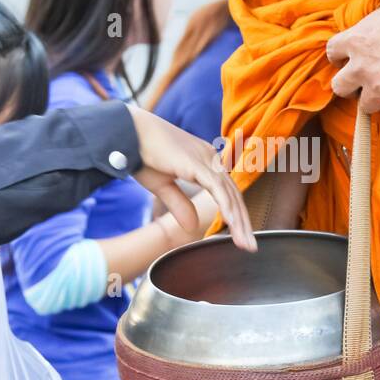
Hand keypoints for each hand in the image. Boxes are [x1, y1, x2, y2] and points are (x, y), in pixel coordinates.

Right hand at [127, 106, 256, 251]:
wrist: (129, 133)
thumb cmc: (142, 155)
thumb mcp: (162, 186)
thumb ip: (180, 204)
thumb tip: (191, 226)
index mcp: (204, 162)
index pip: (227, 192)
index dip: (235, 215)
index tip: (240, 236)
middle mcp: (210, 159)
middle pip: (233, 195)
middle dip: (242, 222)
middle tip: (250, 246)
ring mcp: (205, 159)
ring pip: (228, 194)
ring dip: (238, 220)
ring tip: (244, 243)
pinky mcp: (196, 163)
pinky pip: (216, 187)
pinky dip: (225, 205)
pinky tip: (232, 223)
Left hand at [326, 0, 379, 113]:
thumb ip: (372, 25)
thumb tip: (372, 27)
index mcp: (355, 39)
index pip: (332, 51)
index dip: (340, 56)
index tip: (348, 58)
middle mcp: (361, 65)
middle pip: (339, 86)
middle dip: (350, 85)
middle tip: (364, 80)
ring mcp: (378, 84)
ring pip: (365, 105)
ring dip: (376, 98)